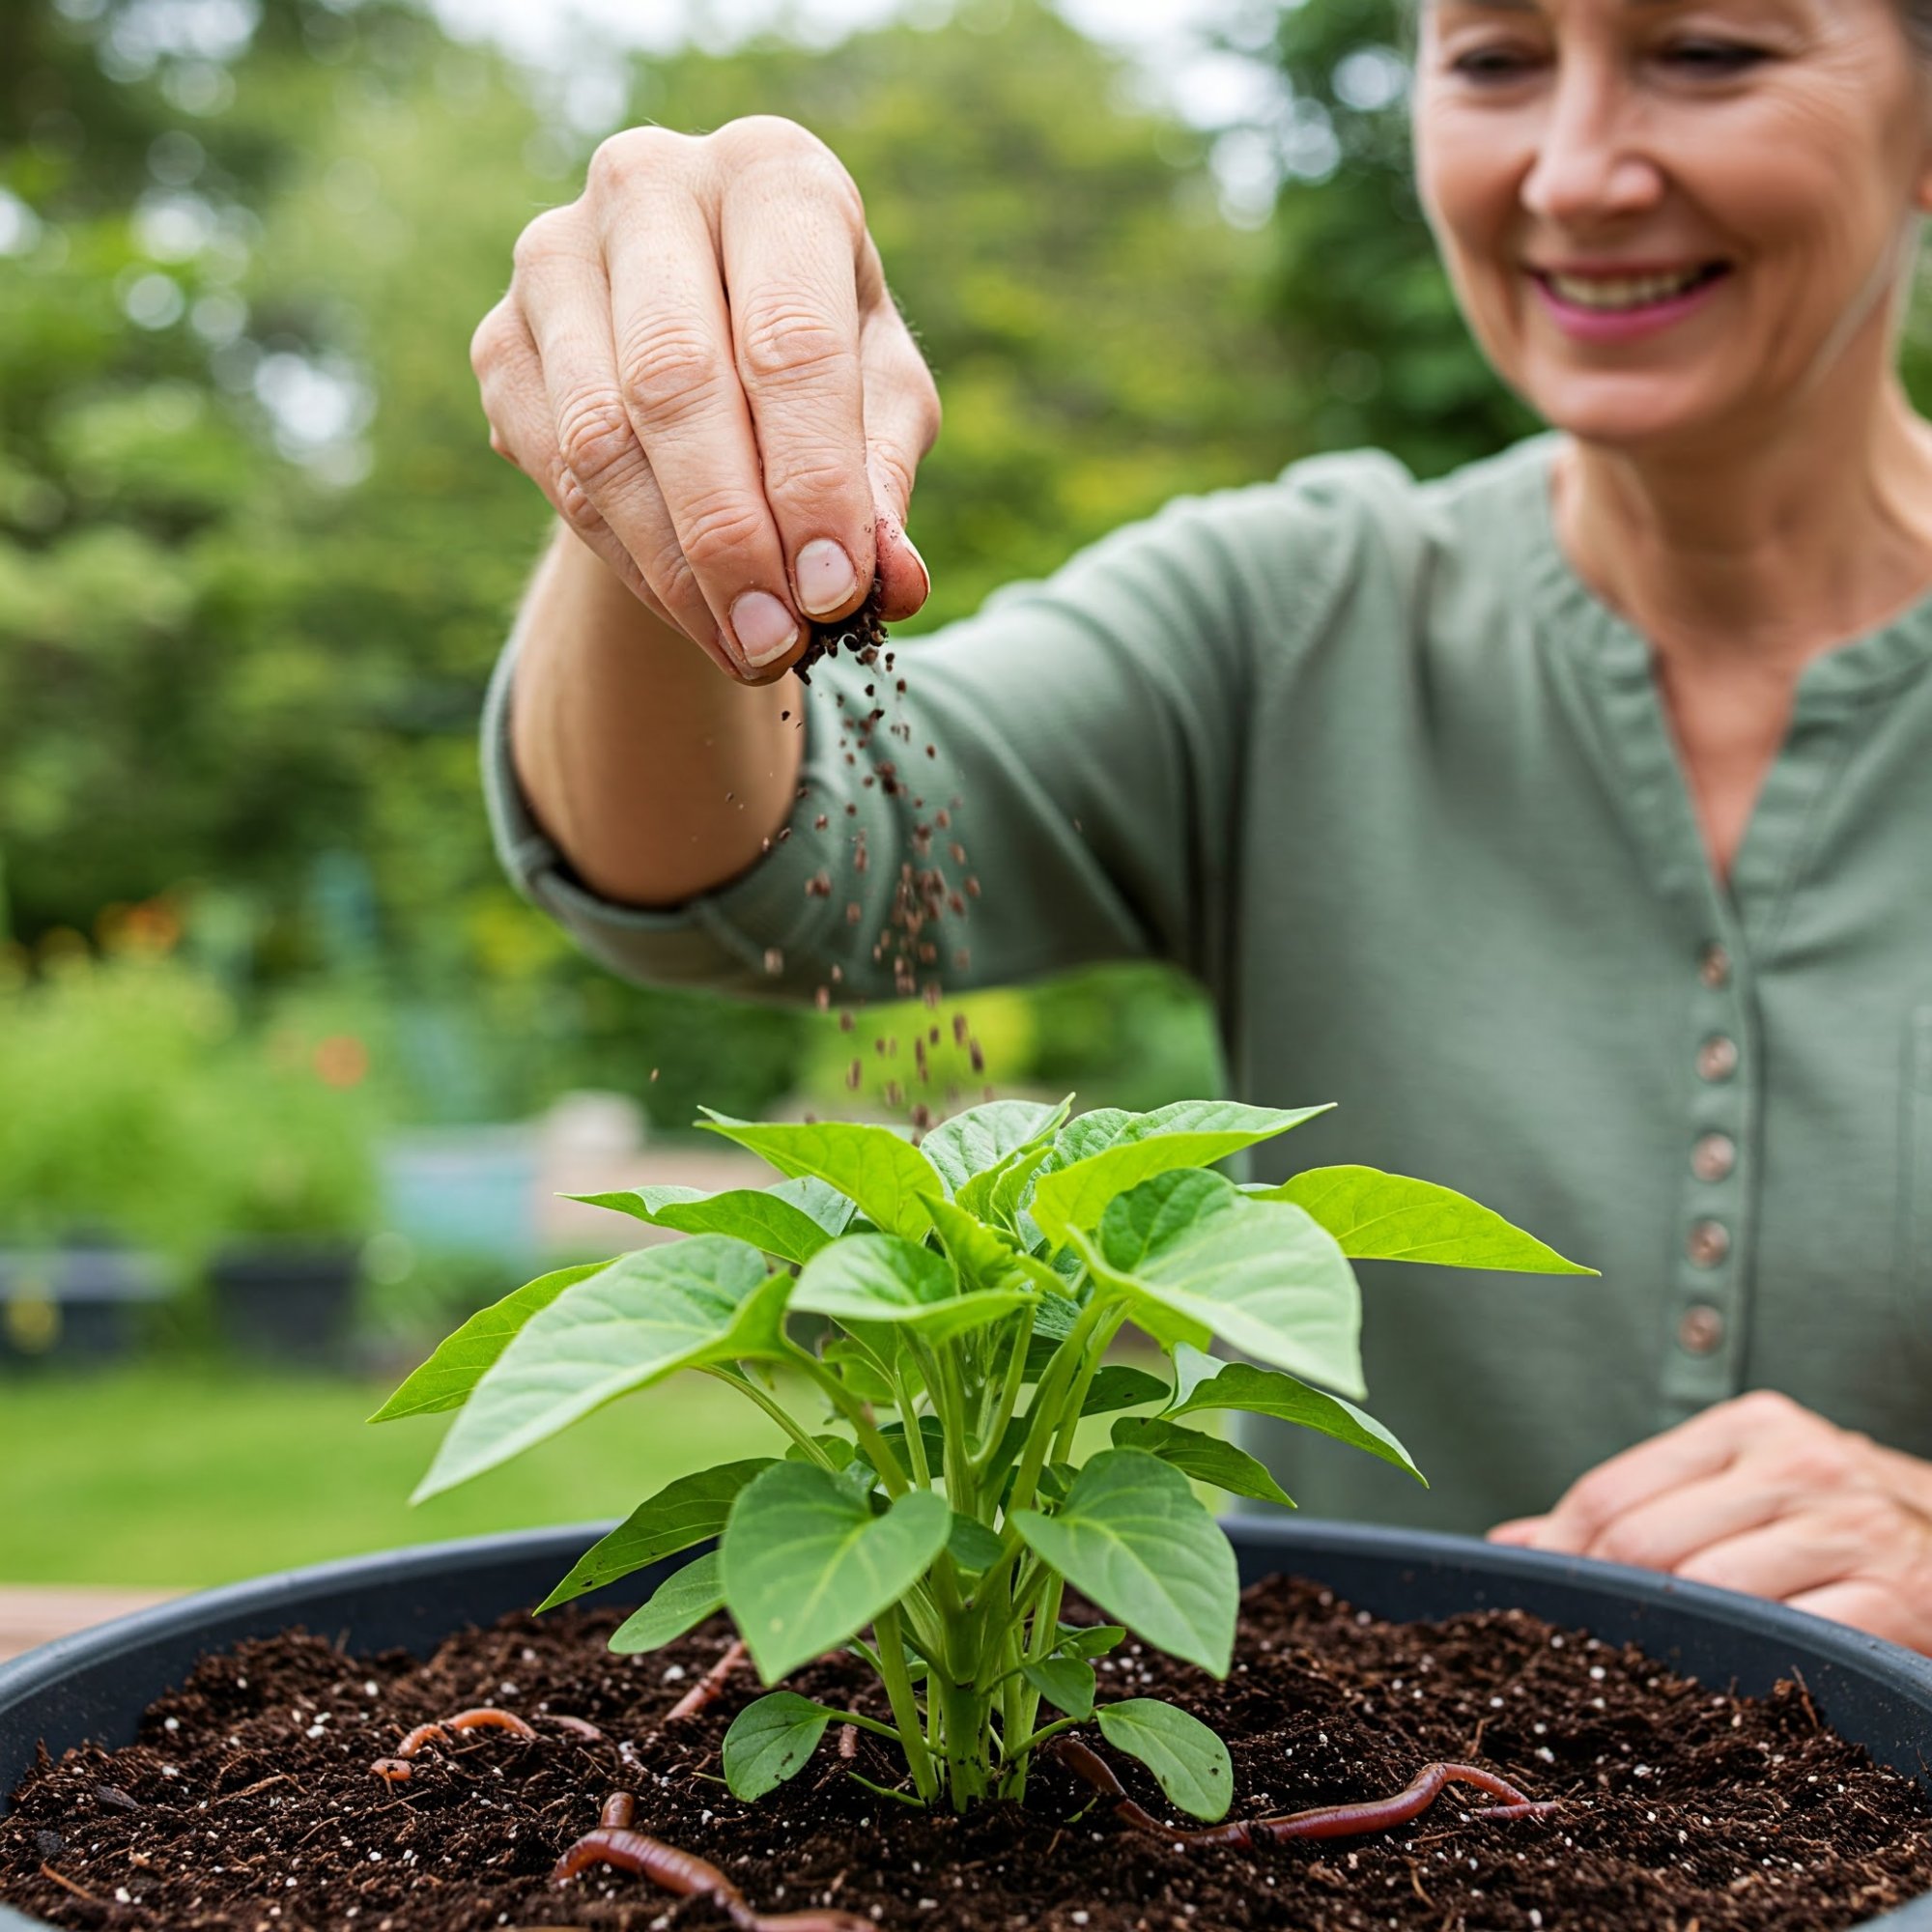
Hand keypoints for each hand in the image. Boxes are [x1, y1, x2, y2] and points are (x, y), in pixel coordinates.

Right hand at [471, 116, 939, 681]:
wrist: (710, 333)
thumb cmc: (822, 357)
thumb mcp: (881, 404)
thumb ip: (885, 483)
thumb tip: (895, 586)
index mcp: (772, 175)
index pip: (790, 340)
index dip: (813, 482)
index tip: (835, 595)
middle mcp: (650, 185)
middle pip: (675, 386)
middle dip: (732, 539)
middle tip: (779, 644)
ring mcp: (554, 255)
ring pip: (598, 441)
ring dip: (673, 570)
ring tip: (745, 652)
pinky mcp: (499, 337)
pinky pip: (553, 473)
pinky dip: (628, 563)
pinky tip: (692, 615)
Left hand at [1489, 1390, 1931, 1653]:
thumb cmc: (1830, 1522)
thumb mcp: (1742, 1487)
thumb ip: (1637, 1507)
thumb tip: (1513, 1544)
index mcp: (1749, 1427)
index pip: (1613, 1492)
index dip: (1562, 1553)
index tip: (1544, 1597)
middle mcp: (1799, 1463)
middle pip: (1646, 1543)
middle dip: (1604, 1601)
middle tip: (1589, 1643)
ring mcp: (1849, 1527)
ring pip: (1705, 1592)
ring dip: (1669, 1638)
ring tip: (1653, 1663)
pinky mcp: (1895, 1597)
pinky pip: (1786, 1638)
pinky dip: (1744, 1665)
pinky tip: (1729, 1678)